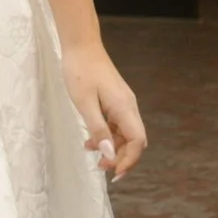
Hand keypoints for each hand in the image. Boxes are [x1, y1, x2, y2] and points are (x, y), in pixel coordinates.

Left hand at [62, 42, 146, 179]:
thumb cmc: (80, 71)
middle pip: (134, 140)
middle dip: (120, 157)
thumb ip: (98, 130)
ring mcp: (122, 103)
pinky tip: (90, 138)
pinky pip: (116, 124)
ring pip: (124, 133)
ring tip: (90, 151)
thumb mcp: (85, 104)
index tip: (113, 173)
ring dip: (111, 146)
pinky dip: (106, 134)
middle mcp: (128, 106)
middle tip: (100, 168)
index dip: (129, 160)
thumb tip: (109, 155)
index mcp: (124, 107)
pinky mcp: (115, 100)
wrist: (80, 44)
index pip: (137, 141)